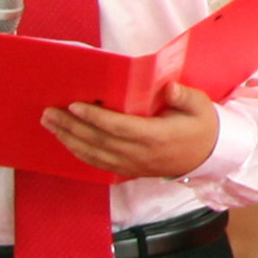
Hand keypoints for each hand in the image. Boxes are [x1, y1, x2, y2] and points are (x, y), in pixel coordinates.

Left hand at [42, 83, 222, 182]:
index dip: (95, 118)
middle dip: (71, 126)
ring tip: (50, 123)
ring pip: (94, 154)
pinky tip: (66, 141)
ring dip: (69, 139)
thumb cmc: (201, 127)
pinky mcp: (128, 170)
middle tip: (50, 112)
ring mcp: (133, 165)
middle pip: (99, 141)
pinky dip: (79, 153)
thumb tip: (169, 87)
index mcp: (157, 136)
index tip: (75, 106)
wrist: (208, 157)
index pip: (120, 128)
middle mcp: (141, 154)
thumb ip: (183, 96)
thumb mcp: (200, 107)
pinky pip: (99, 163)